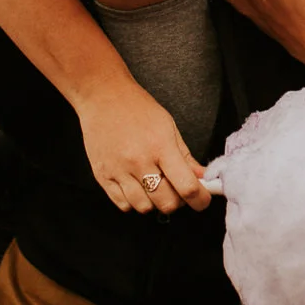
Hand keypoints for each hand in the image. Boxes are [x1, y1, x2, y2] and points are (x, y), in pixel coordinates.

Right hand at [76, 76, 209, 214]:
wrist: (103, 97)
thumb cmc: (137, 108)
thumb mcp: (168, 126)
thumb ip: (185, 156)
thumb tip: (201, 177)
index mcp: (161, 146)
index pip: (187, 187)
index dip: (200, 200)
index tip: (202, 200)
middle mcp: (139, 161)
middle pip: (166, 203)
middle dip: (177, 201)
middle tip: (176, 189)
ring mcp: (119, 170)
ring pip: (144, 208)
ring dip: (154, 202)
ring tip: (154, 186)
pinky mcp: (102, 176)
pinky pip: (123, 204)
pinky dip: (133, 201)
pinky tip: (136, 186)